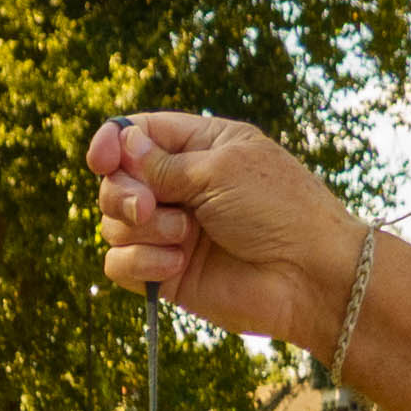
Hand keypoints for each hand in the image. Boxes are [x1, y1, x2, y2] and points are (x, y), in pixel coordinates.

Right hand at [88, 112, 366, 351]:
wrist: (308, 276)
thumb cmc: (278, 210)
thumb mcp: (220, 169)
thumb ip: (164, 162)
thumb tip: (122, 144)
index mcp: (200, 146)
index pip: (136, 134)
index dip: (112, 143)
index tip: (102, 159)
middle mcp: (181, 187)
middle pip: (117, 180)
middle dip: (123, 192)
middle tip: (148, 207)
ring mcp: (172, 231)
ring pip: (114, 223)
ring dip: (143, 228)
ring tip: (184, 236)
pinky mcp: (167, 273)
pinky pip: (121, 264)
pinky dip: (140, 263)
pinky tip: (176, 264)